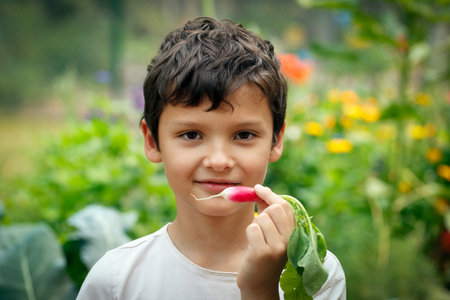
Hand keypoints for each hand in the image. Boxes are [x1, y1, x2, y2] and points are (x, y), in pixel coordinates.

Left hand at [237, 184, 295, 299]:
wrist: (259, 285)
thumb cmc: (263, 257)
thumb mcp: (272, 235)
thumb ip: (270, 215)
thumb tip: (262, 191)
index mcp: (294, 234)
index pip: (285, 206)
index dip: (270, 194)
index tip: (258, 188)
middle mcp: (289, 240)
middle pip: (274, 209)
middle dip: (262, 210)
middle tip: (257, 219)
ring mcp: (277, 247)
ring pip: (261, 218)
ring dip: (254, 226)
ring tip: (257, 241)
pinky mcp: (263, 253)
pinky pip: (252, 229)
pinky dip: (248, 234)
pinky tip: (252, 247)